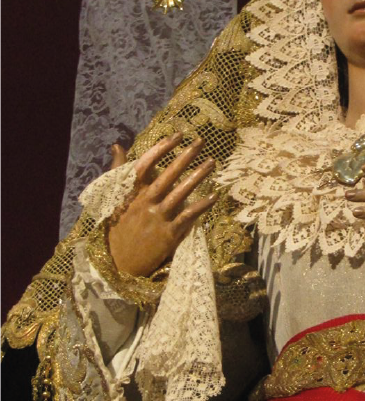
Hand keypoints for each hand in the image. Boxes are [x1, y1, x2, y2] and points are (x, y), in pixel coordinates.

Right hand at [108, 134, 217, 276]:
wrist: (117, 264)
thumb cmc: (117, 228)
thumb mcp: (113, 199)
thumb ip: (118, 171)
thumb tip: (117, 145)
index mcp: (131, 193)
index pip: (145, 165)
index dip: (161, 148)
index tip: (177, 135)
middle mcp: (145, 203)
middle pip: (167, 175)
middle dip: (184, 156)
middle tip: (200, 140)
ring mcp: (157, 218)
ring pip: (180, 193)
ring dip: (197, 176)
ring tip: (212, 161)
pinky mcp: (168, 235)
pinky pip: (188, 216)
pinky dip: (201, 205)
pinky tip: (214, 195)